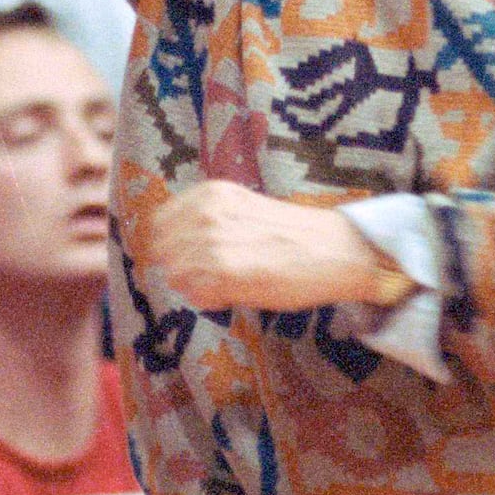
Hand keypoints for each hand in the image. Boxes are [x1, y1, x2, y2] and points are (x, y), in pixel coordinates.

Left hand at [146, 181, 412, 313]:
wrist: (336, 251)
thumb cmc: (293, 235)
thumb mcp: (242, 210)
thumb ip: (207, 220)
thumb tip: (170, 247)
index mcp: (211, 193)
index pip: (158, 224)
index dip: (171, 246)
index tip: (192, 257)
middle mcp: (206, 212)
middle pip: (161, 252)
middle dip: (180, 268)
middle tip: (213, 275)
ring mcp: (213, 240)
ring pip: (174, 276)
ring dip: (196, 286)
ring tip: (229, 283)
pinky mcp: (224, 271)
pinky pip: (194, 295)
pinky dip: (210, 301)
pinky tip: (236, 293)